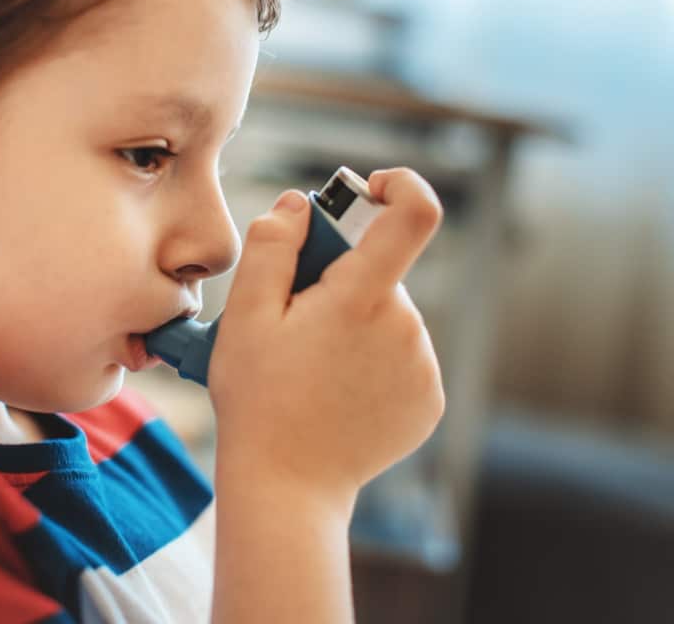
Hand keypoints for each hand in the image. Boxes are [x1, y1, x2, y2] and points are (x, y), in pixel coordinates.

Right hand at [209, 167, 444, 507]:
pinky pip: (402, 358)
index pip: (414, 213)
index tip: (370, 190)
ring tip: (312, 369)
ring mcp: (423, 367)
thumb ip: (271, 247)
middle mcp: (406, 328)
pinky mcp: (428, 401)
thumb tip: (298, 205)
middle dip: (342, 281)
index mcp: (362, 299)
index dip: (399, 185)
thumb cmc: (258, 401)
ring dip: (355, 325)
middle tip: (295, 322)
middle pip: (381, 274)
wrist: (288, 487)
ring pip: (389, 317)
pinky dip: (372, 362)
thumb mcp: (245, 317)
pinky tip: (336, 393)